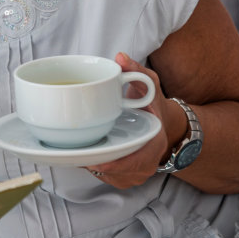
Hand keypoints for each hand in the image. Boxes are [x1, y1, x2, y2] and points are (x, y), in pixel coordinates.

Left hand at [85, 53, 173, 189]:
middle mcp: (146, 165)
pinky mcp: (125, 179)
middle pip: (112, 171)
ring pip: (105, 176)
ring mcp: (136, 176)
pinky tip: (88, 152)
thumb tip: (120, 58)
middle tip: (74, 147)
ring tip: (79, 147)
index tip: (89, 159)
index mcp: (154, 144)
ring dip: (90, 164)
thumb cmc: (153, 106)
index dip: (108, 163)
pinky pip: (105, 177)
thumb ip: (136, 71)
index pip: (131, 162)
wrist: (164, 126)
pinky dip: (94, 166)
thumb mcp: (150, 84)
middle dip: (91, 161)